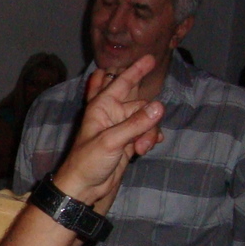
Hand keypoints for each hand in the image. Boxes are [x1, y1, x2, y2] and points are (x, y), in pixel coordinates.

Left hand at [52, 56, 164, 205]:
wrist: (84, 188)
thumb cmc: (88, 162)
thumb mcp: (111, 141)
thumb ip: (136, 125)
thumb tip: (159, 107)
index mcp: (101, 107)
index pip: (121, 83)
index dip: (135, 71)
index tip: (150, 58)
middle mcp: (112, 114)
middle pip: (141, 106)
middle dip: (147, 120)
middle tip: (144, 140)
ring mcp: (120, 128)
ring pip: (146, 121)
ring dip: (148, 133)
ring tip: (141, 149)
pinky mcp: (127, 142)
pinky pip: (145, 133)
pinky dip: (149, 139)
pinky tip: (147, 148)